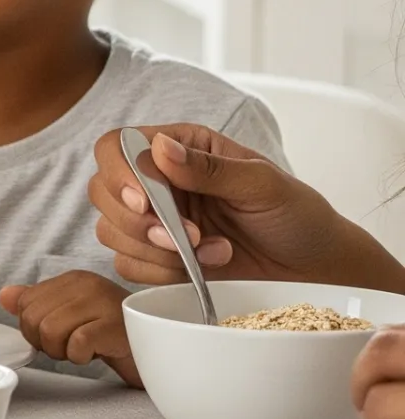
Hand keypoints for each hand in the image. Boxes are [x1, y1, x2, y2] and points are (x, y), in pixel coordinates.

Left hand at [0, 271, 140, 385]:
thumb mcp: (71, 317)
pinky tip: (96, 353)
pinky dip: (79, 356)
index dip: (33, 330)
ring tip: (83, 349)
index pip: (24, 304)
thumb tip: (4, 295)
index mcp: (73, 279)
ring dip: (62, 352)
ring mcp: (102, 302)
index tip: (57, 336)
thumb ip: (38, 304)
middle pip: (33, 319)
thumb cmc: (112, 336)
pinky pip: (76, 343)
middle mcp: (86, 284)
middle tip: (71, 346)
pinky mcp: (115, 325)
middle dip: (45, 343)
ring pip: (50, 330)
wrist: (156, 351)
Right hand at [87, 124, 391, 286]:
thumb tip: (160, 148)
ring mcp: (155, 221)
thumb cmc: (297, 216)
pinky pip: (127, 265)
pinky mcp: (158, 258)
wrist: (316, 269)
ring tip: (210, 251)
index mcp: (179, 148)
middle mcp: (158, 181)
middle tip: (181, 238)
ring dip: (155, 250)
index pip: (116, 146)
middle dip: (136, 221)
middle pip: (102, 190)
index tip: (144, 204)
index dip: (118, 174)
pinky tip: (202, 268)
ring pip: (109, 230)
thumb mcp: (263, 184)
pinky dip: (160, 272)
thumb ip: (211, 169)